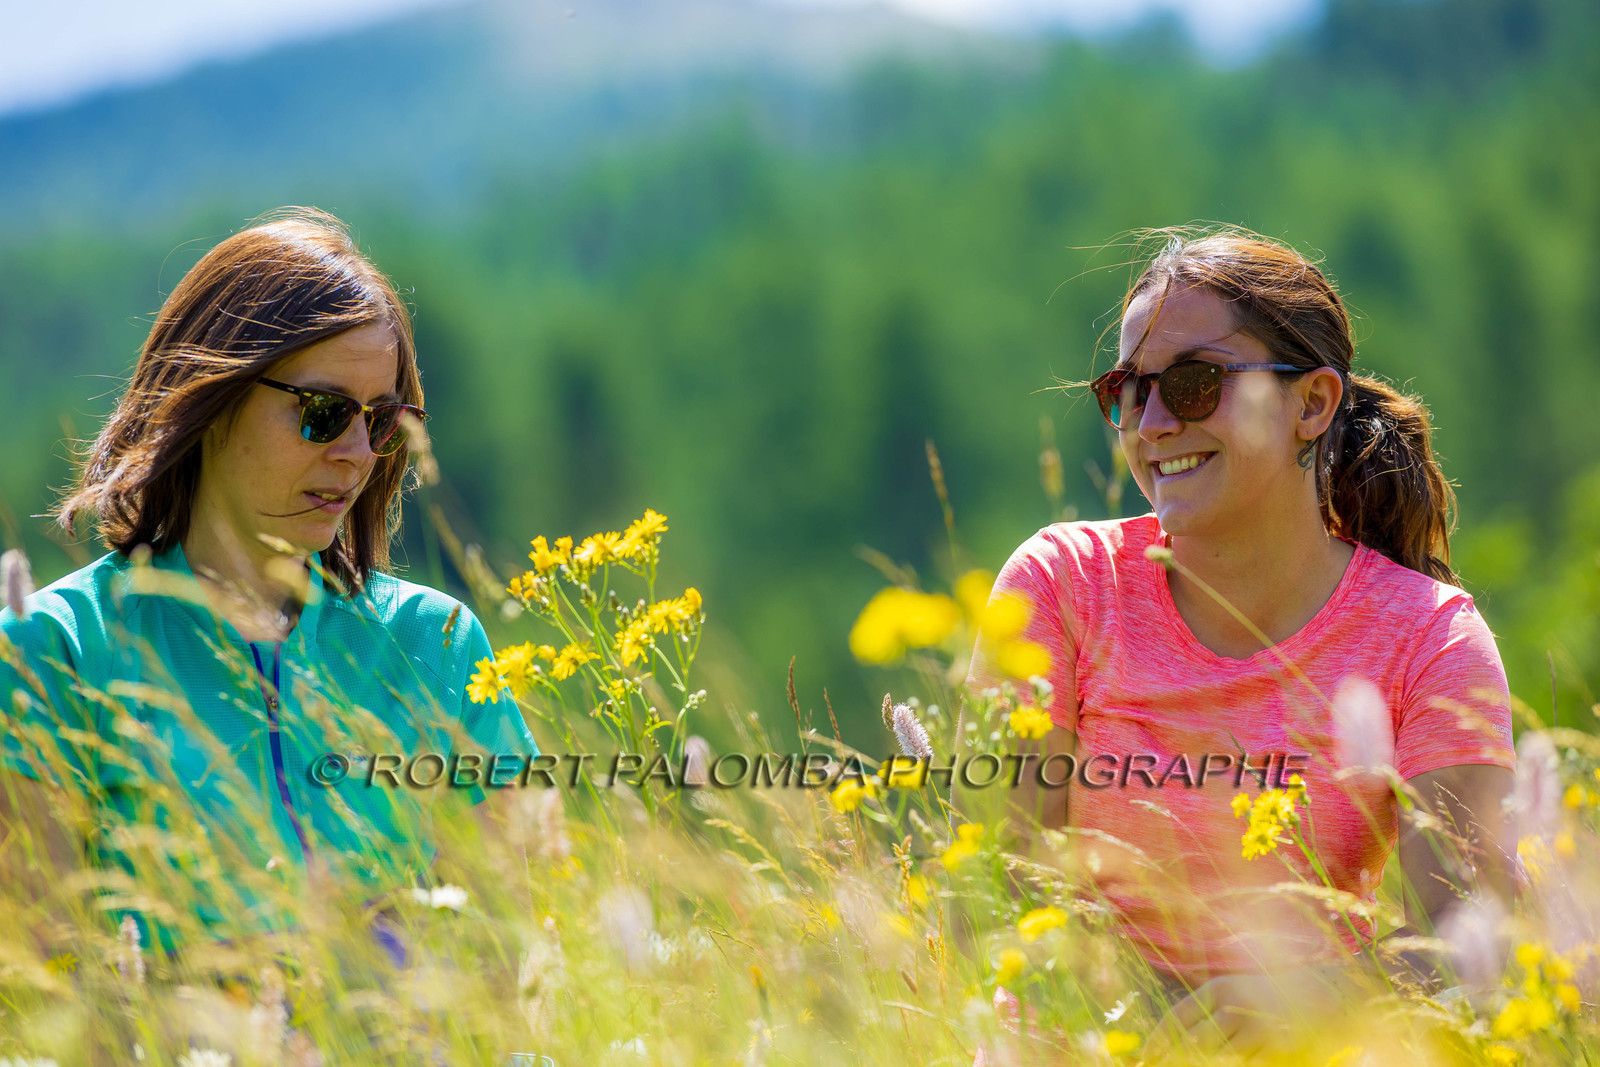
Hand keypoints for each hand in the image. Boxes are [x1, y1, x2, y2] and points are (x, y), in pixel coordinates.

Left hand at [1146, 966, 1350, 1058]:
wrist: (1323, 994)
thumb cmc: (1268, 996)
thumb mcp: (1235, 994)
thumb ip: (1208, 1015)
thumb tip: (1175, 1042)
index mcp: (1219, 989)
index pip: (1179, 1017)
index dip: (1160, 1040)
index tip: (1146, 1056)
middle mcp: (1234, 1005)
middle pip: (1195, 1044)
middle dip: (1177, 1061)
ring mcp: (1256, 1028)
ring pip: (1219, 1059)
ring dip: (1208, 1063)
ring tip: (1198, 1061)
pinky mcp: (1276, 1048)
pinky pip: (1246, 1065)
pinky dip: (1239, 1064)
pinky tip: (1239, 1058)